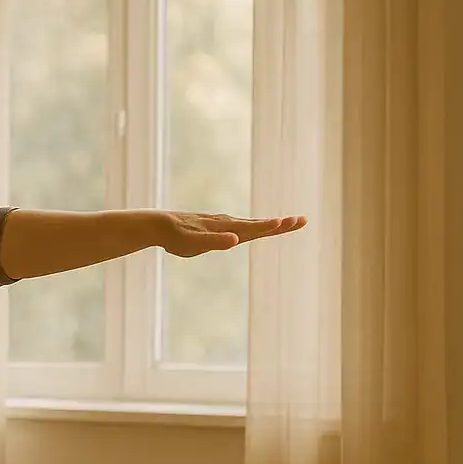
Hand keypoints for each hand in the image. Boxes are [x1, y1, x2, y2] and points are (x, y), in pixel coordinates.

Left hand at [158, 211, 306, 257]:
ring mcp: (222, 224)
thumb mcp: (194, 243)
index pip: (254, 228)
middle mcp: (227, 224)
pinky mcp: (216, 227)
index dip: (271, 227)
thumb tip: (236, 239)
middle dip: (280, 224)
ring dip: (269, 225)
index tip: (289, 222)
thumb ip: (215, 242)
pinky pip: (240, 226)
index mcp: (226, 228)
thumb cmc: (176, 237)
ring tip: (286, 223)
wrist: (159, 226)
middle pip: (258, 225)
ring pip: (251, 224)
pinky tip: (255, 229)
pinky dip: (253, 226)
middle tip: (302, 221)